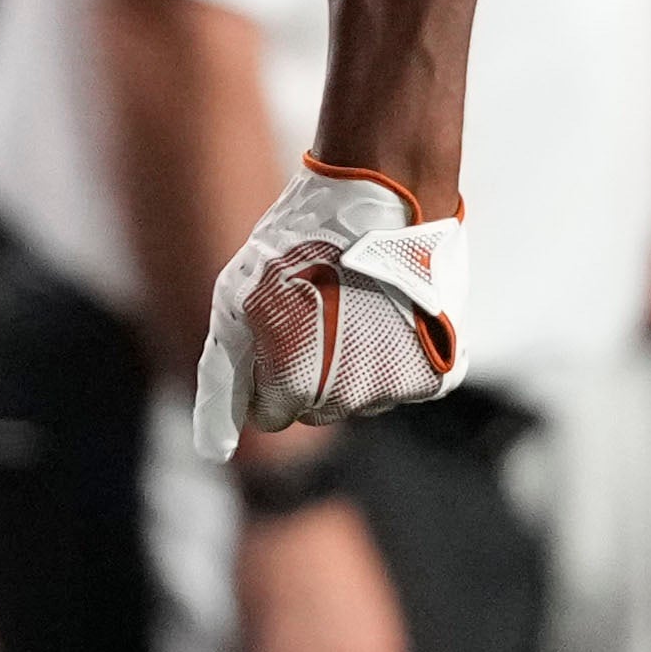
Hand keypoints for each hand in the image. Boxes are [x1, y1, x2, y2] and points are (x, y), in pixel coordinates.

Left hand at [196, 163, 468, 457]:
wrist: (385, 198)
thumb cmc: (300, 243)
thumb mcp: (239, 302)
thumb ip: (222, 379)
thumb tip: (214, 452)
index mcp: (291, 385)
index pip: (270, 414)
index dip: (270, 370)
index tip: (281, 327)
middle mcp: (345, 398)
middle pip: (316, 409)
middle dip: (311, 369)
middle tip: (321, 307)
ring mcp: (394, 388)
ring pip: (362, 398)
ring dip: (356, 364)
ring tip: (358, 303)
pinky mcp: (436, 374)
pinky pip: (404, 383)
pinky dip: (398, 355)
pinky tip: (391, 312)